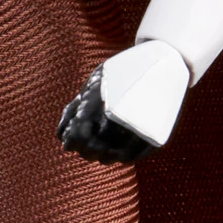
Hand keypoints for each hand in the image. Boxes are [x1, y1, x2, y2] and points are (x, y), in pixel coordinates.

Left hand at [56, 40, 189, 164]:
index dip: (71, 142)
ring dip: (102, 153)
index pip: (74, 140)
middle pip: (90, 152)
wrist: (161, 64)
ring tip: (104, 140)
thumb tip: (61, 135)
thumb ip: (75, 108)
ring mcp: (134, 134)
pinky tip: (119, 144)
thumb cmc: (121, 73)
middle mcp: (113, 124)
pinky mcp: (152, 140)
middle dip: (85, 149)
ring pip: (109, 158)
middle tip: (88, 141)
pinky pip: (130, 158)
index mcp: (95, 109)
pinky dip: (121, 155)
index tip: (72, 138)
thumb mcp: (93, 83)